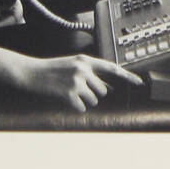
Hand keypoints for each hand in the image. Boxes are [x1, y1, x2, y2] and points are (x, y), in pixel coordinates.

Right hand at [18, 54, 143, 111]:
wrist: (29, 72)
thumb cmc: (51, 70)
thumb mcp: (72, 66)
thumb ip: (90, 74)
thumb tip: (108, 88)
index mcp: (86, 60)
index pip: (112, 68)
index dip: (127, 76)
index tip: (140, 82)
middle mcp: (83, 69)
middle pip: (103, 90)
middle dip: (93, 93)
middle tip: (76, 90)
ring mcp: (76, 81)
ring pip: (93, 100)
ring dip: (83, 100)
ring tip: (68, 92)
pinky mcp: (69, 94)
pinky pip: (82, 107)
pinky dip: (75, 107)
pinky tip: (64, 99)